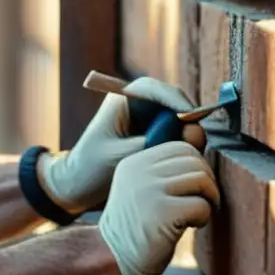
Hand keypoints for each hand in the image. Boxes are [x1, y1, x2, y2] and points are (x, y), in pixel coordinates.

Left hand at [37, 77, 206, 212]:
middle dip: (187, 118)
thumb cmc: (93, 168)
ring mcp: (145, 119)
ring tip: (191, 152)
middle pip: (171, 101)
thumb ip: (157, 142)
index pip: (153, 89)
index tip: (190, 118)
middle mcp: (136, 105)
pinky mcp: (151, 135)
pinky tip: (184, 159)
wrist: (78, 185)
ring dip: (187, 133)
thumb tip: (193, 132)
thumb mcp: (123, 156)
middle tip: (196, 141)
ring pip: (177, 118)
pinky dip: (182, 143)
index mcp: (121, 100)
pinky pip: (174, 133)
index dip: (175, 100)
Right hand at [96, 141, 218, 274]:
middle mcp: (141, 171)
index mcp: (136, 162)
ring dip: (208, 199)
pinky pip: (201, 205)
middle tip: (201, 202)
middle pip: (194, 161)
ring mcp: (150, 190)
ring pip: (201, 179)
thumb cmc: (137, 224)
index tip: (193, 189)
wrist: (113, 256)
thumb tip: (202, 147)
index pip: (180, 148)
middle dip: (207, 182)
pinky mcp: (163, 213)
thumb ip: (166, 170)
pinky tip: (190, 226)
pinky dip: (204, 217)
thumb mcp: (143, 188)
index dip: (196, 166)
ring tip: (196, 213)